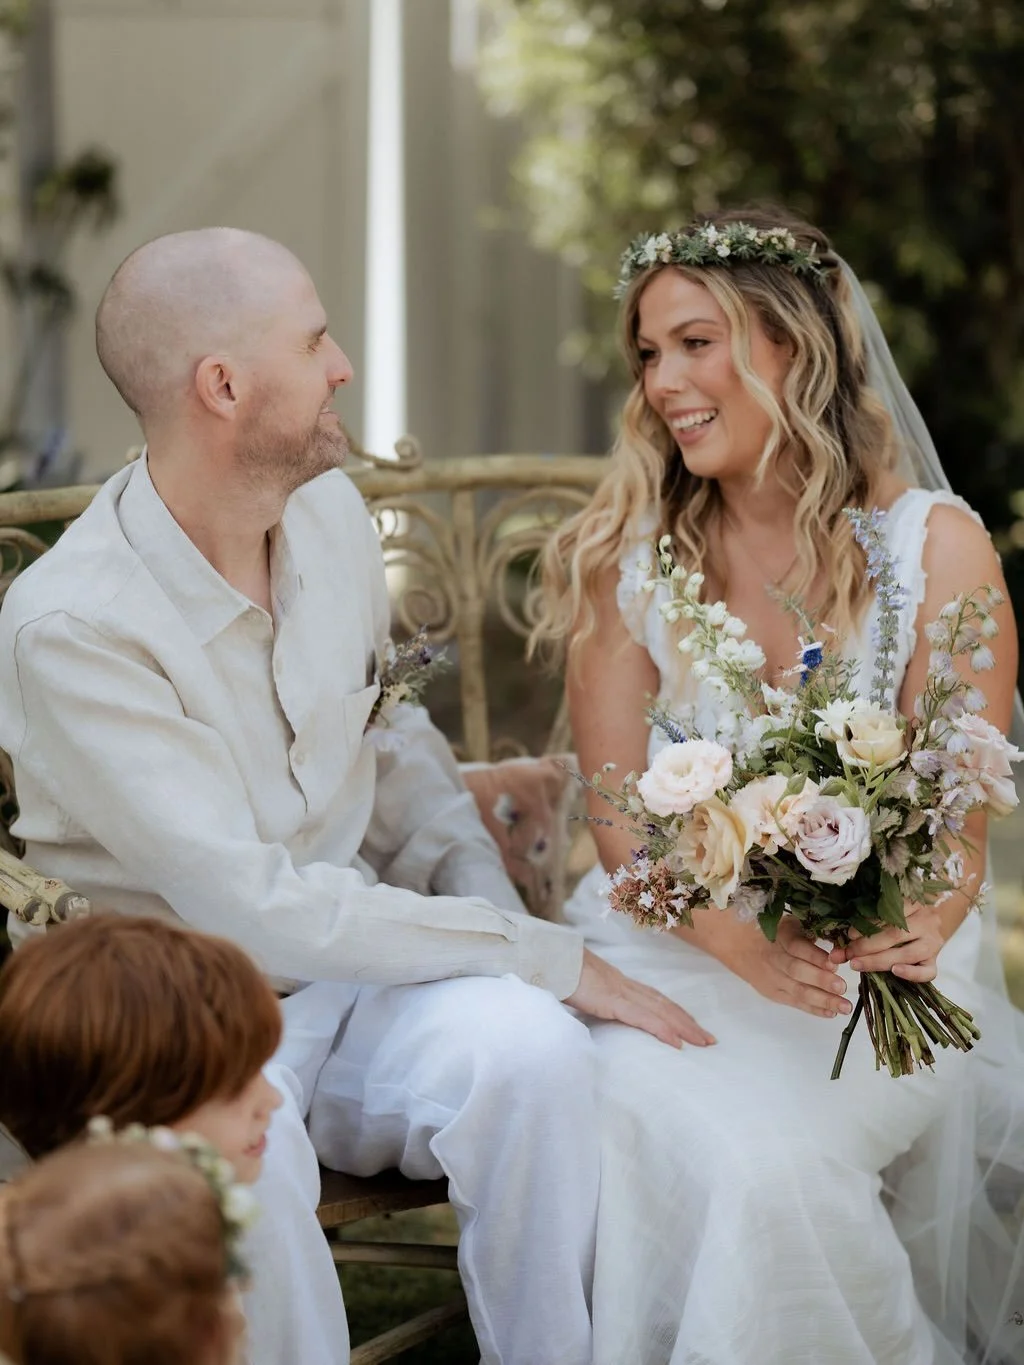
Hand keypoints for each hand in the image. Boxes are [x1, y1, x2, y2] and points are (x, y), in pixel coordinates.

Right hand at [565, 948, 716, 1048]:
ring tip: (703, 1042)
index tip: (691, 1026)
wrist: (545, 956)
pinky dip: (662, 1029)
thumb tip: (589, 1010)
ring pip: (660, 1010)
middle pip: (664, 1004)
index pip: (654, 999)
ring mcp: (619, 991)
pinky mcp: (611, 1000)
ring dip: (684, 1027)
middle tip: (710, 1040)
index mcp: (617, 983)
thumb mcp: (576, 989)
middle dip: (688, 1022)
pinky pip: (642, 1017)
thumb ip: (587, 999)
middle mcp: (624, 985)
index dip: (674, 1012)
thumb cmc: (556, 972)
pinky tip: (677, 1043)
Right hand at [728, 918, 852, 1018]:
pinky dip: (813, 1009)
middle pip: (797, 971)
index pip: (798, 947)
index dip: (815, 956)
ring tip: (844, 1007)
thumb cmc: (774, 932)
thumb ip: (812, 933)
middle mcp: (777, 959)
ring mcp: (774, 979)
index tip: (833, 963)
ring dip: (822, 1000)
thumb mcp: (790, 925)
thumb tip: (841, 947)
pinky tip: (831, 1013)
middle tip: (842, 987)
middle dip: (820, 980)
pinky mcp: (774, 993)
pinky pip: (795, 1002)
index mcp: (782, 937)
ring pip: (798, 991)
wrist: (739, 946)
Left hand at [828, 903, 944, 982]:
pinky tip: (894, 971)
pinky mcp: (936, 961)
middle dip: (867, 946)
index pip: (890, 913)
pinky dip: (911, 974)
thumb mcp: (884, 915)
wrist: (927, 924)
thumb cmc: (898, 917)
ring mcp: (934, 941)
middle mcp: (927, 920)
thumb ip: (862, 927)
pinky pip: (928, 972)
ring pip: (908, 953)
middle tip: (848, 954)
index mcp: (914, 902)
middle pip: (896, 935)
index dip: (868, 925)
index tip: (849, 934)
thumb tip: (836, 951)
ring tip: (858, 964)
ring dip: (879, 961)